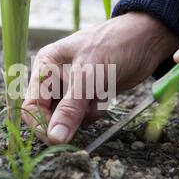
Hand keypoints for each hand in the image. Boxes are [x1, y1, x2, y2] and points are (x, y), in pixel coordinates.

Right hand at [23, 13, 178, 143]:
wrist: (147, 39)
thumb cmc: (115, 45)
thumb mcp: (89, 75)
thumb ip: (70, 108)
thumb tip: (54, 138)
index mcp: (46, 65)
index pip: (32, 104)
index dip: (41, 123)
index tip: (57, 139)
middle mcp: (55, 78)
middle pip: (49, 114)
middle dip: (70, 117)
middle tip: (88, 108)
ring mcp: (72, 88)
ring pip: (69, 118)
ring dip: (86, 114)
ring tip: (100, 94)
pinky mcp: (88, 95)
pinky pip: (85, 116)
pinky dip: (96, 111)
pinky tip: (107, 95)